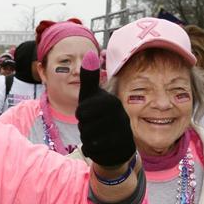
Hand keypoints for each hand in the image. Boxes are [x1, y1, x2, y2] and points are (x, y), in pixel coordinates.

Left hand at [76, 51, 135, 168]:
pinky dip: (91, 150)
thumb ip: (90, 78)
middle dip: (84, 128)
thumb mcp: (92, 96)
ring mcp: (122, 134)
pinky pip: (93, 151)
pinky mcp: (120, 150)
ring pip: (88, 139)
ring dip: (87, 139)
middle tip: (93, 125)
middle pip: (84, 126)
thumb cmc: (99, 116)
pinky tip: (100, 147)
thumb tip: (89, 52)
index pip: (82, 111)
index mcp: (112, 102)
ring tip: (97, 135)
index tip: (88, 113)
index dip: (81, 114)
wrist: (115, 143)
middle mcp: (120, 117)